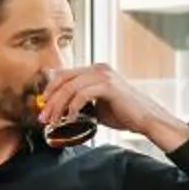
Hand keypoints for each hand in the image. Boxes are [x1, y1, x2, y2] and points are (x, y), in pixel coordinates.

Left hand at [37, 64, 188, 152]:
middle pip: (63, 79)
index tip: (43, 109)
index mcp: (94, 71)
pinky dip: (73, 107)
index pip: (64, 75)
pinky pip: (83, 94)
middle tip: (43, 117)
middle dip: (50, 99)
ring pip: (70, 87)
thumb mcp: (96, 106)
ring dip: (58, 105)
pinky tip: (70, 119)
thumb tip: (60, 110)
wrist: (146, 120)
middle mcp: (98, 69)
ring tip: (53, 121)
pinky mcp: (109, 86)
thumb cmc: (122, 114)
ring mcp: (104, 75)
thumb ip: (80, 102)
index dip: (50, 91)